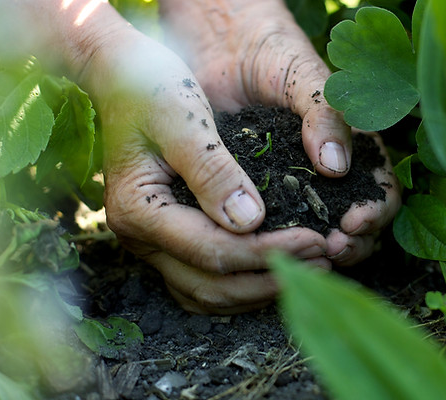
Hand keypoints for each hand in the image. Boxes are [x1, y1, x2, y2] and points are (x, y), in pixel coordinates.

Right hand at [78, 25, 326, 313]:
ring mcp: (149, 241)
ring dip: (256, 289)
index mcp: (138, 208)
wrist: (123, 75)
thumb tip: (250, 222)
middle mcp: (138, 235)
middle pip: (209, 284)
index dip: (267, 252)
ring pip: (205, 292)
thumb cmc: (151, 87)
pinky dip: (238, 283)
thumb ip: (213, 170)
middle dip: (269, 280)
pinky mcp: (165, 236)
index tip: (315, 240)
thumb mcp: (183, 119)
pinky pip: (201, 279)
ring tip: (307, 269)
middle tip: (322, 263)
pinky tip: (273, 269)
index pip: (211, 250)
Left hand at [159, 0, 400, 266]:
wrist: (224, 49)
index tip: (353, 222)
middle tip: (329, 249)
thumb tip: (336, 167)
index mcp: (353, 149)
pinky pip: (278, 229)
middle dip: (352, 244)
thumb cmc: (273, 54)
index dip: (376, 212)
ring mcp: (297, 189)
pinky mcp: (262, 195)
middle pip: (359, 226)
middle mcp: (329, 176)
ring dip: (319, 253)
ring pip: (320, 235)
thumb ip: (325, 114)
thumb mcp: (304, 76)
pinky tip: (270, 252)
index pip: (381, 191)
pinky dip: (281, 245)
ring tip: (305, 256)